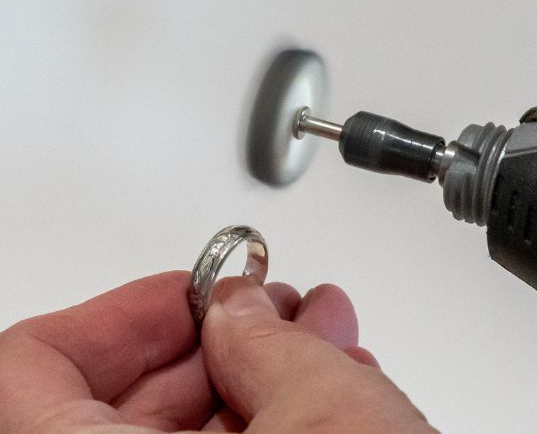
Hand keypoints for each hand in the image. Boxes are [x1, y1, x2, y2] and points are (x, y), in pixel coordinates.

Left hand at [0, 272, 434, 431]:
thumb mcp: (329, 418)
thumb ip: (268, 342)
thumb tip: (242, 313)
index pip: (26, 376)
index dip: (117, 318)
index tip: (195, 296)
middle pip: (104, 418)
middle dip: (205, 350)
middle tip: (273, 315)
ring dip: (246, 389)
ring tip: (319, 348)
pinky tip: (325, 405)